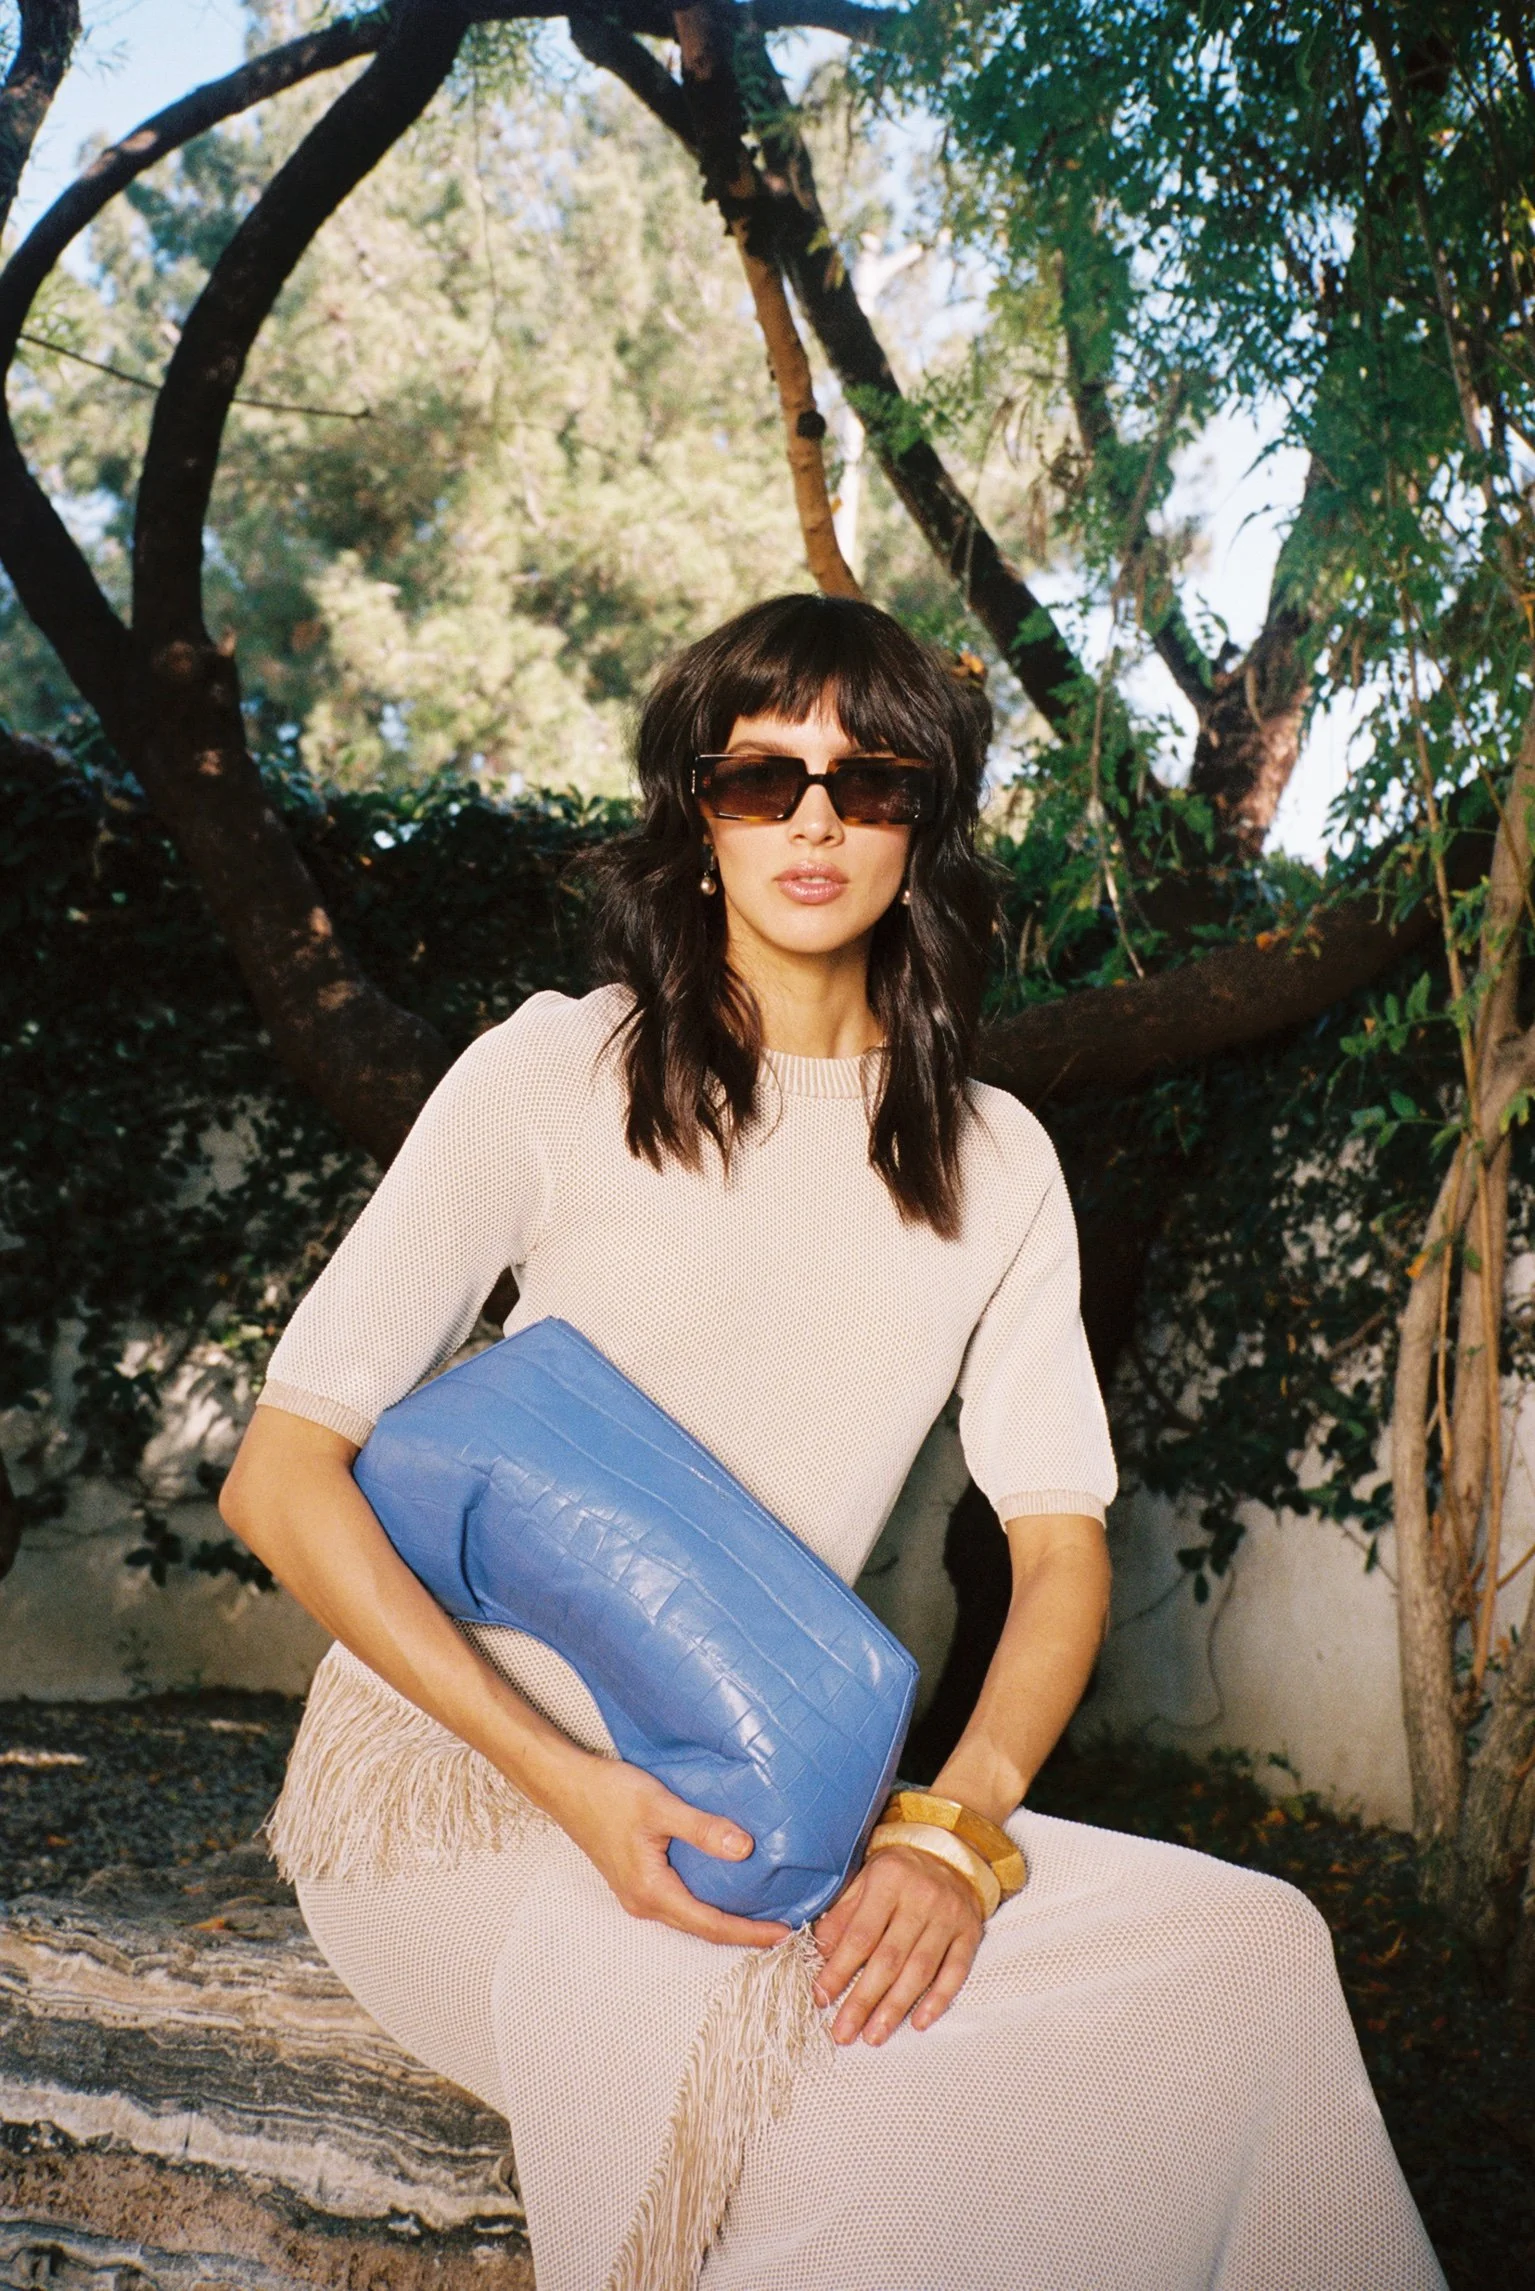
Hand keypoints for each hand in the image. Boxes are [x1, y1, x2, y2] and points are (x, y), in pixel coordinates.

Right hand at [549, 1751, 791, 1949]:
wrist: (565, 1785)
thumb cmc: (608, 1794)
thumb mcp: (660, 1806)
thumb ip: (702, 1829)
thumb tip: (745, 1850)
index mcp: (651, 1891)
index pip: (710, 1924)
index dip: (749, 1932)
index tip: (784, 1933)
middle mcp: (643, 1902)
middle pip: (701, 1928)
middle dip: (741, 1932)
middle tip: (781, 1927)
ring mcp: (636, 1893)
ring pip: (688, 1916)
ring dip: (723, 1918)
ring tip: (759, 1910)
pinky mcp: (635, 1878)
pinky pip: (678, 1901)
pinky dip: (704, 1901)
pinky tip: (722, 1886)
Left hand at [811, 1841, 982, 2045]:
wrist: (950, 1852)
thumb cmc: (898, 1873)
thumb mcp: (864, 1882)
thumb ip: (842, 1918)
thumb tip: (817, 1956)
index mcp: (889, 1880)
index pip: (860, 1935)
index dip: (838, 1970)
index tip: (821, 1999)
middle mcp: (922, 1897)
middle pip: (889, 1959)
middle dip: (863, 2000)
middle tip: (844, 2033)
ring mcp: (949, 1916)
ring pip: (920, 1971)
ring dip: (895, 2008)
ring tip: (874, 2036)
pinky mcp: (971, 1932)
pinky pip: (955, 1972)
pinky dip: (938, 2000)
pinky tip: (919, 2023)